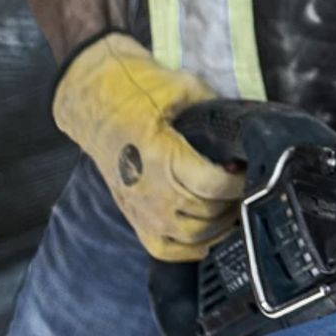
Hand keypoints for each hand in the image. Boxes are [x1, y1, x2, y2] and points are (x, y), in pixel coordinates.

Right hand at [52, 32, 244, 261]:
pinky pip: (166, 249)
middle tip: (244, 186)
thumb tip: (245, 126)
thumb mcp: (180, 86)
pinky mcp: (132, 216)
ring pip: (192, 237)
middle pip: (207, 214)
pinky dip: (193, 247)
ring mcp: (139, 207)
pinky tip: (209, 232)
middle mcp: (149, 189)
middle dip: (233, 201)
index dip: (238, 183)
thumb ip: (214, 110)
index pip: (212, 185)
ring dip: (219, 226)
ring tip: (230, 205)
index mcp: (160, 155)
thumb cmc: (131, 88)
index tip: (248, 170)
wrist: (87, 96)